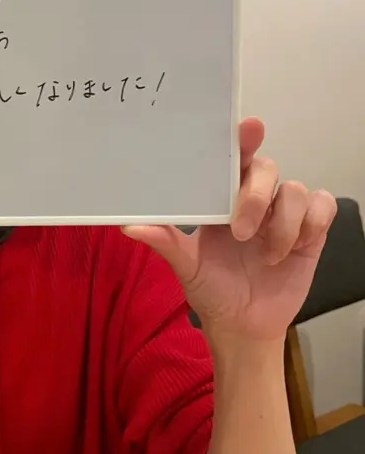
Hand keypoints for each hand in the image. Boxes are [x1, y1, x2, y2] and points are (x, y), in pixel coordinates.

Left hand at [125, 118, 336, 343]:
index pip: (234, 157)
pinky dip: (310, 224)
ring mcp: (283, 214)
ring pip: (295, 190)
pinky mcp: (310, 231)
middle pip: (267, 168)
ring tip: (267, 255)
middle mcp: (254, 198)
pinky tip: (294, 248)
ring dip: (282, 223)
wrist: (242, 326)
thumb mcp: (185, 264)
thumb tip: (130, 227)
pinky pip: (322, 207)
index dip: (243, 138)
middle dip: (255, 196)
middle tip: (241, 232)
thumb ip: (164, 241)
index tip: (249, 128)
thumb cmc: (210, 287)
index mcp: (222, 197)